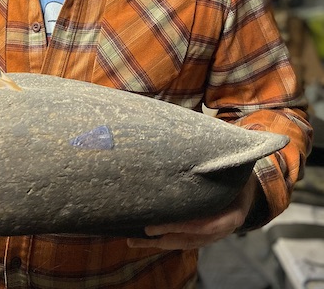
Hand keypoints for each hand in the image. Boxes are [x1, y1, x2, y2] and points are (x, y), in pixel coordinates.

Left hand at [127, 174, 258, 249]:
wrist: (248, 186)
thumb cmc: (238, 173)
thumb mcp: (236, 168)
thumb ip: (220, 163)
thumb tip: (202, 142)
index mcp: (233, 215)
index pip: (206, 225)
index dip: (185, 226)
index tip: (166, 223)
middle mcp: (222, 229)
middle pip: (192, 238)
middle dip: (168, 235)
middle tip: (146, 230)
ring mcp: (212, 235)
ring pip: (184, 243)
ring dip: (161, 242)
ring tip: (136, 240)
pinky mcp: (203, 234)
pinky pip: (183, 241)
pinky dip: (166, 240)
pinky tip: (146, 239)